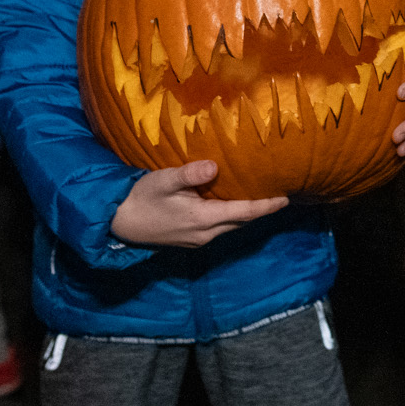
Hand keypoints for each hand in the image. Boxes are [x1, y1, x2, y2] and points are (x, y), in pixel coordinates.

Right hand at [109, 162, 288, 247]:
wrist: (119, 223)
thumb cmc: (141, 197)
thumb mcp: (163, 180)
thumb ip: (189, 174)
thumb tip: (214, 166)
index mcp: (203, 219)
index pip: (244, 212)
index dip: (266, 206)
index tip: (285, 199)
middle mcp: (206, 233)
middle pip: (241, 221)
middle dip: (261, 210)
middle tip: (280, 195)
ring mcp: (198, 239)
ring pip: (231, 225)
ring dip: (247, 213)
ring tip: (263, 197)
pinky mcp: (191, 239)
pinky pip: (220, 227)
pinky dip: (232, 215)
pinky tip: (234, 203)